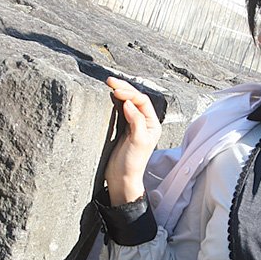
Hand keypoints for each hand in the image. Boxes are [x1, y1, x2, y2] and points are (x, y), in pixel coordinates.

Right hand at [104, 76, 162, 204]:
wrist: (122, 179)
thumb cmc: (132, 163)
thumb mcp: (138, 141)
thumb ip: (136, 121)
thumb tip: (129, 103)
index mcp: (152, 124)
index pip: (143, 101)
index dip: (130, 93)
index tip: (116, 91)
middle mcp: (145, 122)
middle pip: (136, 99)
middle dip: (124, 88)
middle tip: (110, 81)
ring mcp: (133, 124)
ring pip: (127, 102)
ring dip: (119, 92)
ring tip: (108, 84)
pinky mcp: (122, 128)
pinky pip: (119, 110)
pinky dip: (114, 101)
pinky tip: (107, 96)